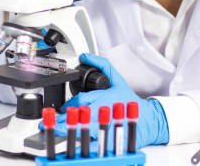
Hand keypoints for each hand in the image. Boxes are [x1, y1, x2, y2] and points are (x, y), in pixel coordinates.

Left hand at [41, 53, 168, 148]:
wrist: (149, 120)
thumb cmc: (130, 101)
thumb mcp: (117, 78)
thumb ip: (101, 64)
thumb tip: (85, 55)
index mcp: (106, 96)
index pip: (82, 100)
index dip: (68, 105)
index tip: (59, 108)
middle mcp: (106, 111)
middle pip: (81, 115)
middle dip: (64, 119)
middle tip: (51, 121)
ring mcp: (108, 126)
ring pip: (86, 130)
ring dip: (71, 130)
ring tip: (56, 131)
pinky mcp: (112, 140)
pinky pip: (95, 143)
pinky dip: (84, 143)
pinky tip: (74, 142)